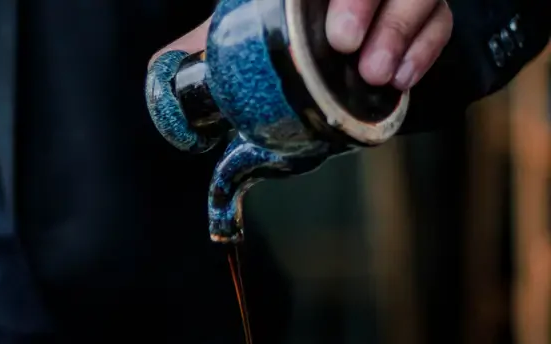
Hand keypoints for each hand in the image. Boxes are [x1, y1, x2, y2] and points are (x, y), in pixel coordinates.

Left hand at [153, 0, 452, 91]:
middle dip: (367, 0)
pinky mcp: (424, 16)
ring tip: (376, 73)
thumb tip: (160, 70)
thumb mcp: (243, 27)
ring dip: (402, 28)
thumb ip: (208, 41)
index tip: (327, 29)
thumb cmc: (281, 31)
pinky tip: (400, 79)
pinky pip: (441, 23)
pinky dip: (424, 49)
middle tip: (345, 44)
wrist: (332, 44)